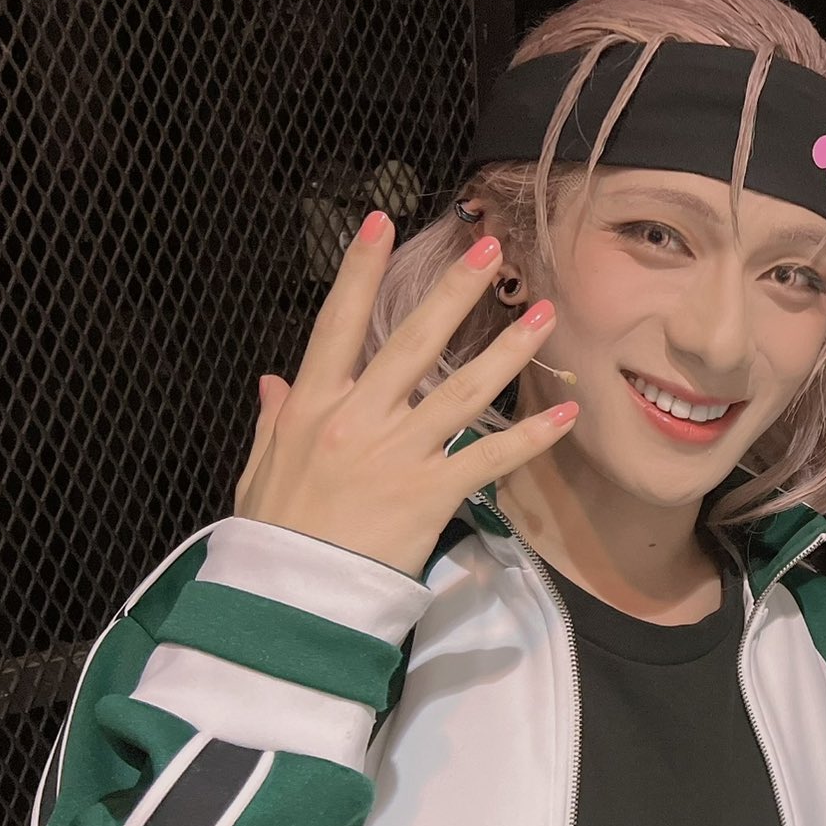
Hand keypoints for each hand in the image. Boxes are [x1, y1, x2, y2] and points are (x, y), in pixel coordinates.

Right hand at [234, 211, 578, 575]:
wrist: (290, 602)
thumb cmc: (275, 537)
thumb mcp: (259, 471)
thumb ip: (273, 420)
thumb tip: (273, 380)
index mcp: (312, 407)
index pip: (337, 323)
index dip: (360, 271)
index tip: (383, 223)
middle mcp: (357, 420)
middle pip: (411, 341)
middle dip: (453, 292)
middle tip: (490, 249)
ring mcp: (397, 454)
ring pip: (461, 389)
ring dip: (507, 350)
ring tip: (542, 314)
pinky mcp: (430, 494)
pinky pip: (489, 458)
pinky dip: (530, 437)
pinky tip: (566, 414)